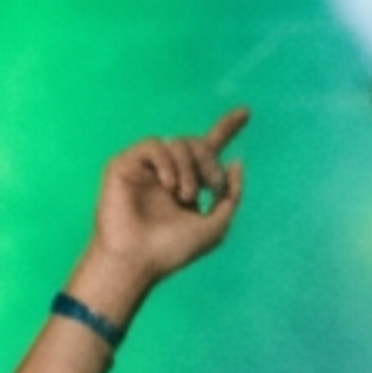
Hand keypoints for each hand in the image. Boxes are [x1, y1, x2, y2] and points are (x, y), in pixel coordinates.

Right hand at [74, 110, 249, 302]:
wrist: (138, 260)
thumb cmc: (174, 250)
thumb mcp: (216, 226)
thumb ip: (231, 195)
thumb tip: (236, 161)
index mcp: (189, 184)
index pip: (209, 149)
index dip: (227, 128)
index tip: (246, 112)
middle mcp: (169, 172)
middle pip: (197, 144)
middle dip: (210, 162)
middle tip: (211, 187)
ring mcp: (146, 167)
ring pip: (178, 143)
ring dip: (190, 169)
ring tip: (185, 196)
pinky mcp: (125, 164)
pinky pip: (154, 145)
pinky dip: (168, 164)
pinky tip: (168, 186)